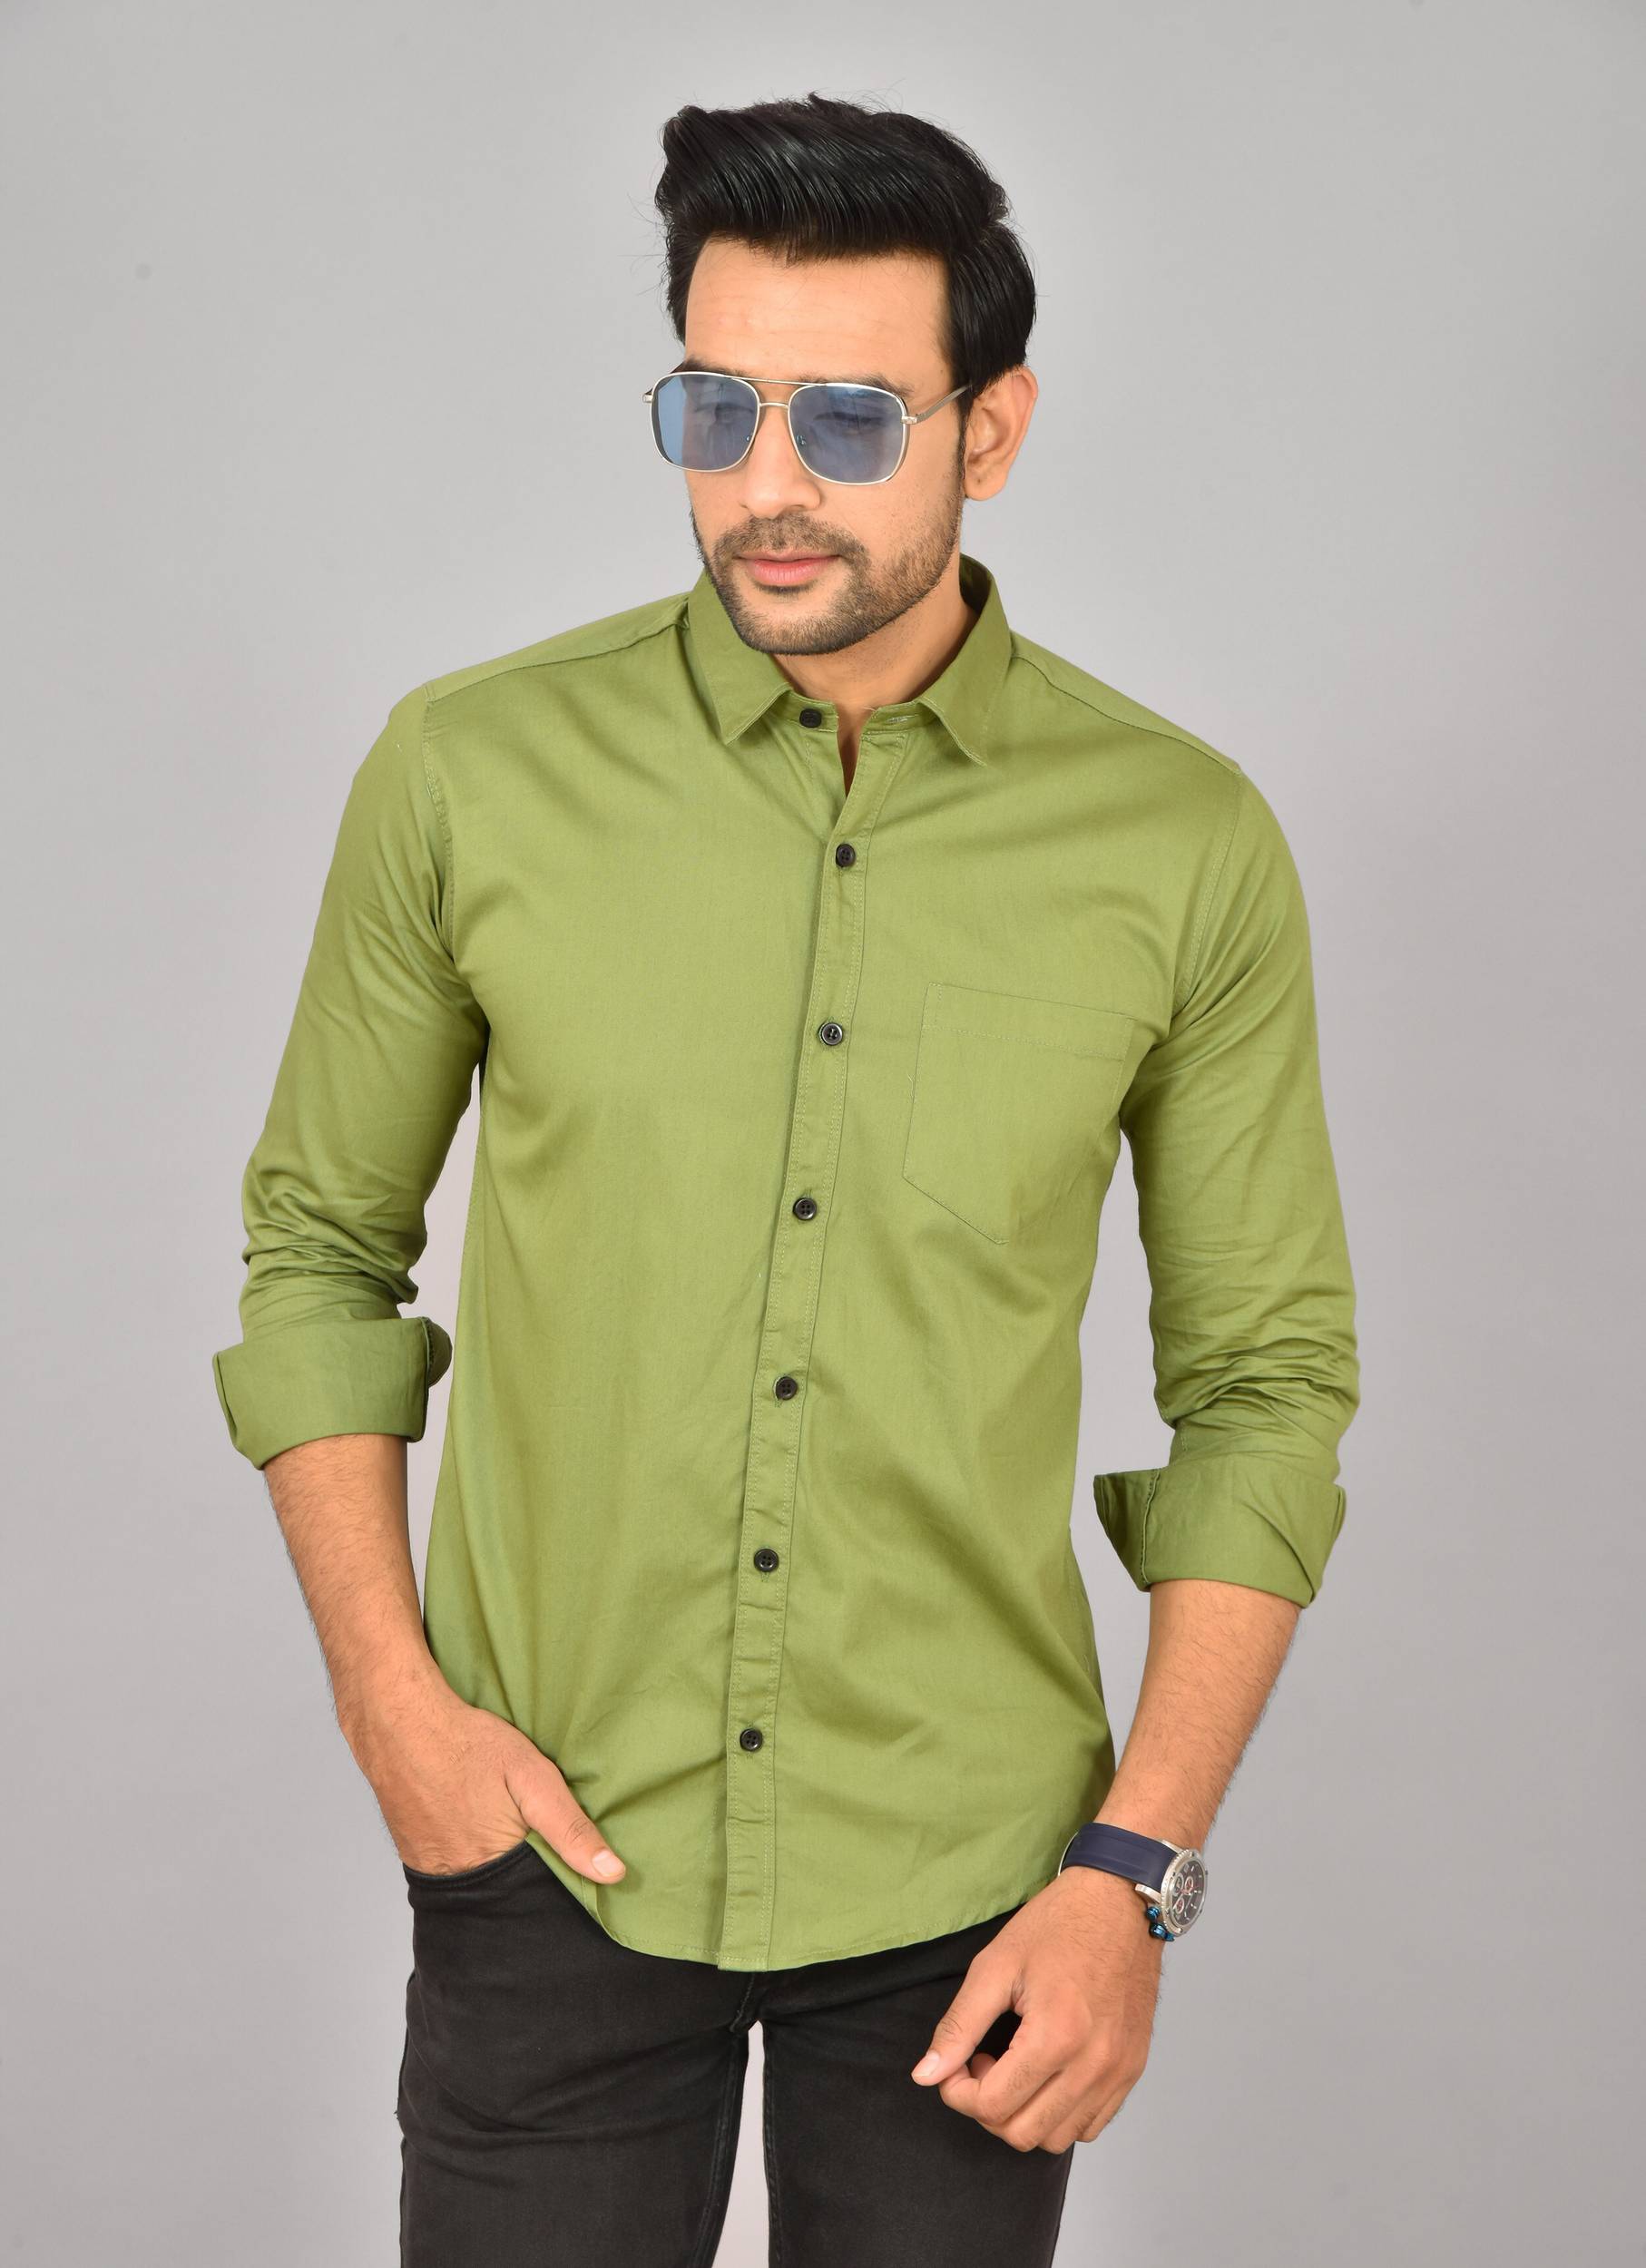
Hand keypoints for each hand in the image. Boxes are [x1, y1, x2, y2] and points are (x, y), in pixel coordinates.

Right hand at [345, 1668, 625, 1884]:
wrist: (397, 1720)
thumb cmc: (467, 1743)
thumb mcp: (532, 1776)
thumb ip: (570, 1827)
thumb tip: (612, 1874)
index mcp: (493, 1869)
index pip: (535, 1897)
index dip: (556, 1881)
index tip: (574, 1869)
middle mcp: (457, 1880)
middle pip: (505, 1891)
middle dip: (525, 1872)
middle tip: (532, 1834)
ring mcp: (429, 1866)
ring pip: (477, 1877)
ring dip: (495, 1860)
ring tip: (502, 1824)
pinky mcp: (412, 1850)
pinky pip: (449, 1861)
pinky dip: (466, 1847)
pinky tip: (473, 1817)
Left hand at [908, 1865, 1163, 2151]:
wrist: (1120, 1902)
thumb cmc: (1057, 1925)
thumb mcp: (995, 1964)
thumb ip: (958, 2026)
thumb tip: (926, 2076)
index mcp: (1056, 2036)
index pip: (992, 2106)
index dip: (958, 2092)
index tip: (958, 2061)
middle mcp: (1093, 2065)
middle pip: (1022, 2133)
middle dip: (987, 2108)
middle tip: (983, 2062)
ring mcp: (1118, 2072)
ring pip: (1057, 2139)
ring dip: (1023, 2115)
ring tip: (1015, 2066)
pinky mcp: (1132, 2071)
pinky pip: (1090, 2125)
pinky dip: (1060, 2115)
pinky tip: (1046, 2074)